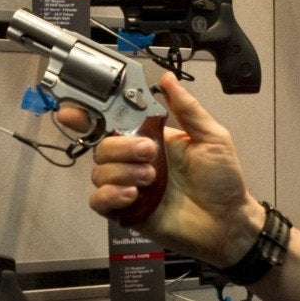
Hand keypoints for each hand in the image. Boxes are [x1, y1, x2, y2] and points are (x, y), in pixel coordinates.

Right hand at [57, 72, 264, 266]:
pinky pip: (98, 200)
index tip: (73, 111)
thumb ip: (187, 109)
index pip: (111, 122)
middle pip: (102, 146)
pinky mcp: (124, 210)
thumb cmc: (221, 179)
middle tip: (150, 154)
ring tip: (151, 180)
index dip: (87, 114)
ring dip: (123, 172)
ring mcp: (127, 185)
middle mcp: (132, 160)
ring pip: (99, 172)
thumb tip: (168, 79)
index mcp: (148, 138)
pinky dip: (110, 195)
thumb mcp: (211, 137)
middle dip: (122, 147)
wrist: (227, 221)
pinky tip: (132, 195)